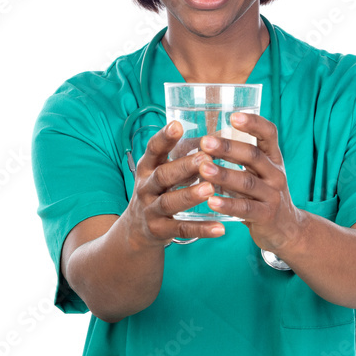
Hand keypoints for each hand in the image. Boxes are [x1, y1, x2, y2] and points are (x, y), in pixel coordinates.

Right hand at [124, 120, 225, 248]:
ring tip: (210, 189)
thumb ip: (182, 158)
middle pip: (162, 175)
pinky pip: (181, 229)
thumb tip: (216, 137)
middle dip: (183, 167)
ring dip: (189, 195)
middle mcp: (146, 187)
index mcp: (147, 168)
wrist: (135, 230)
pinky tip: (220, 228)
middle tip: (205, 159)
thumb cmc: (158, 191)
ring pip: (169, 202)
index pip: (153, 150)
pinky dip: (200, 229)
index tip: (177, 125)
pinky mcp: (159, 231)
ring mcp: (150, 210)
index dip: (164, 138)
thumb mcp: (161, 172)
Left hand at [195, 113, 305, 253]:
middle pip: (253, 155)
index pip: (269, 134)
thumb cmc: (263, 195)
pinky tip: (211, 201)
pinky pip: (246, 208)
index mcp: (273, 158)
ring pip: (247, 182)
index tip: (233, 116)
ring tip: (202, 169)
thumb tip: (204, 141)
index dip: (253, 123)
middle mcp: (275, 173)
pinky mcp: (267, 216)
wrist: (288, 229)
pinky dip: (228, 204)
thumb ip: (240, 159)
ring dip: (224, 174)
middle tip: (205, 142)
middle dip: (228, 147)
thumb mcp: (259, 173)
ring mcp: (273, 195)